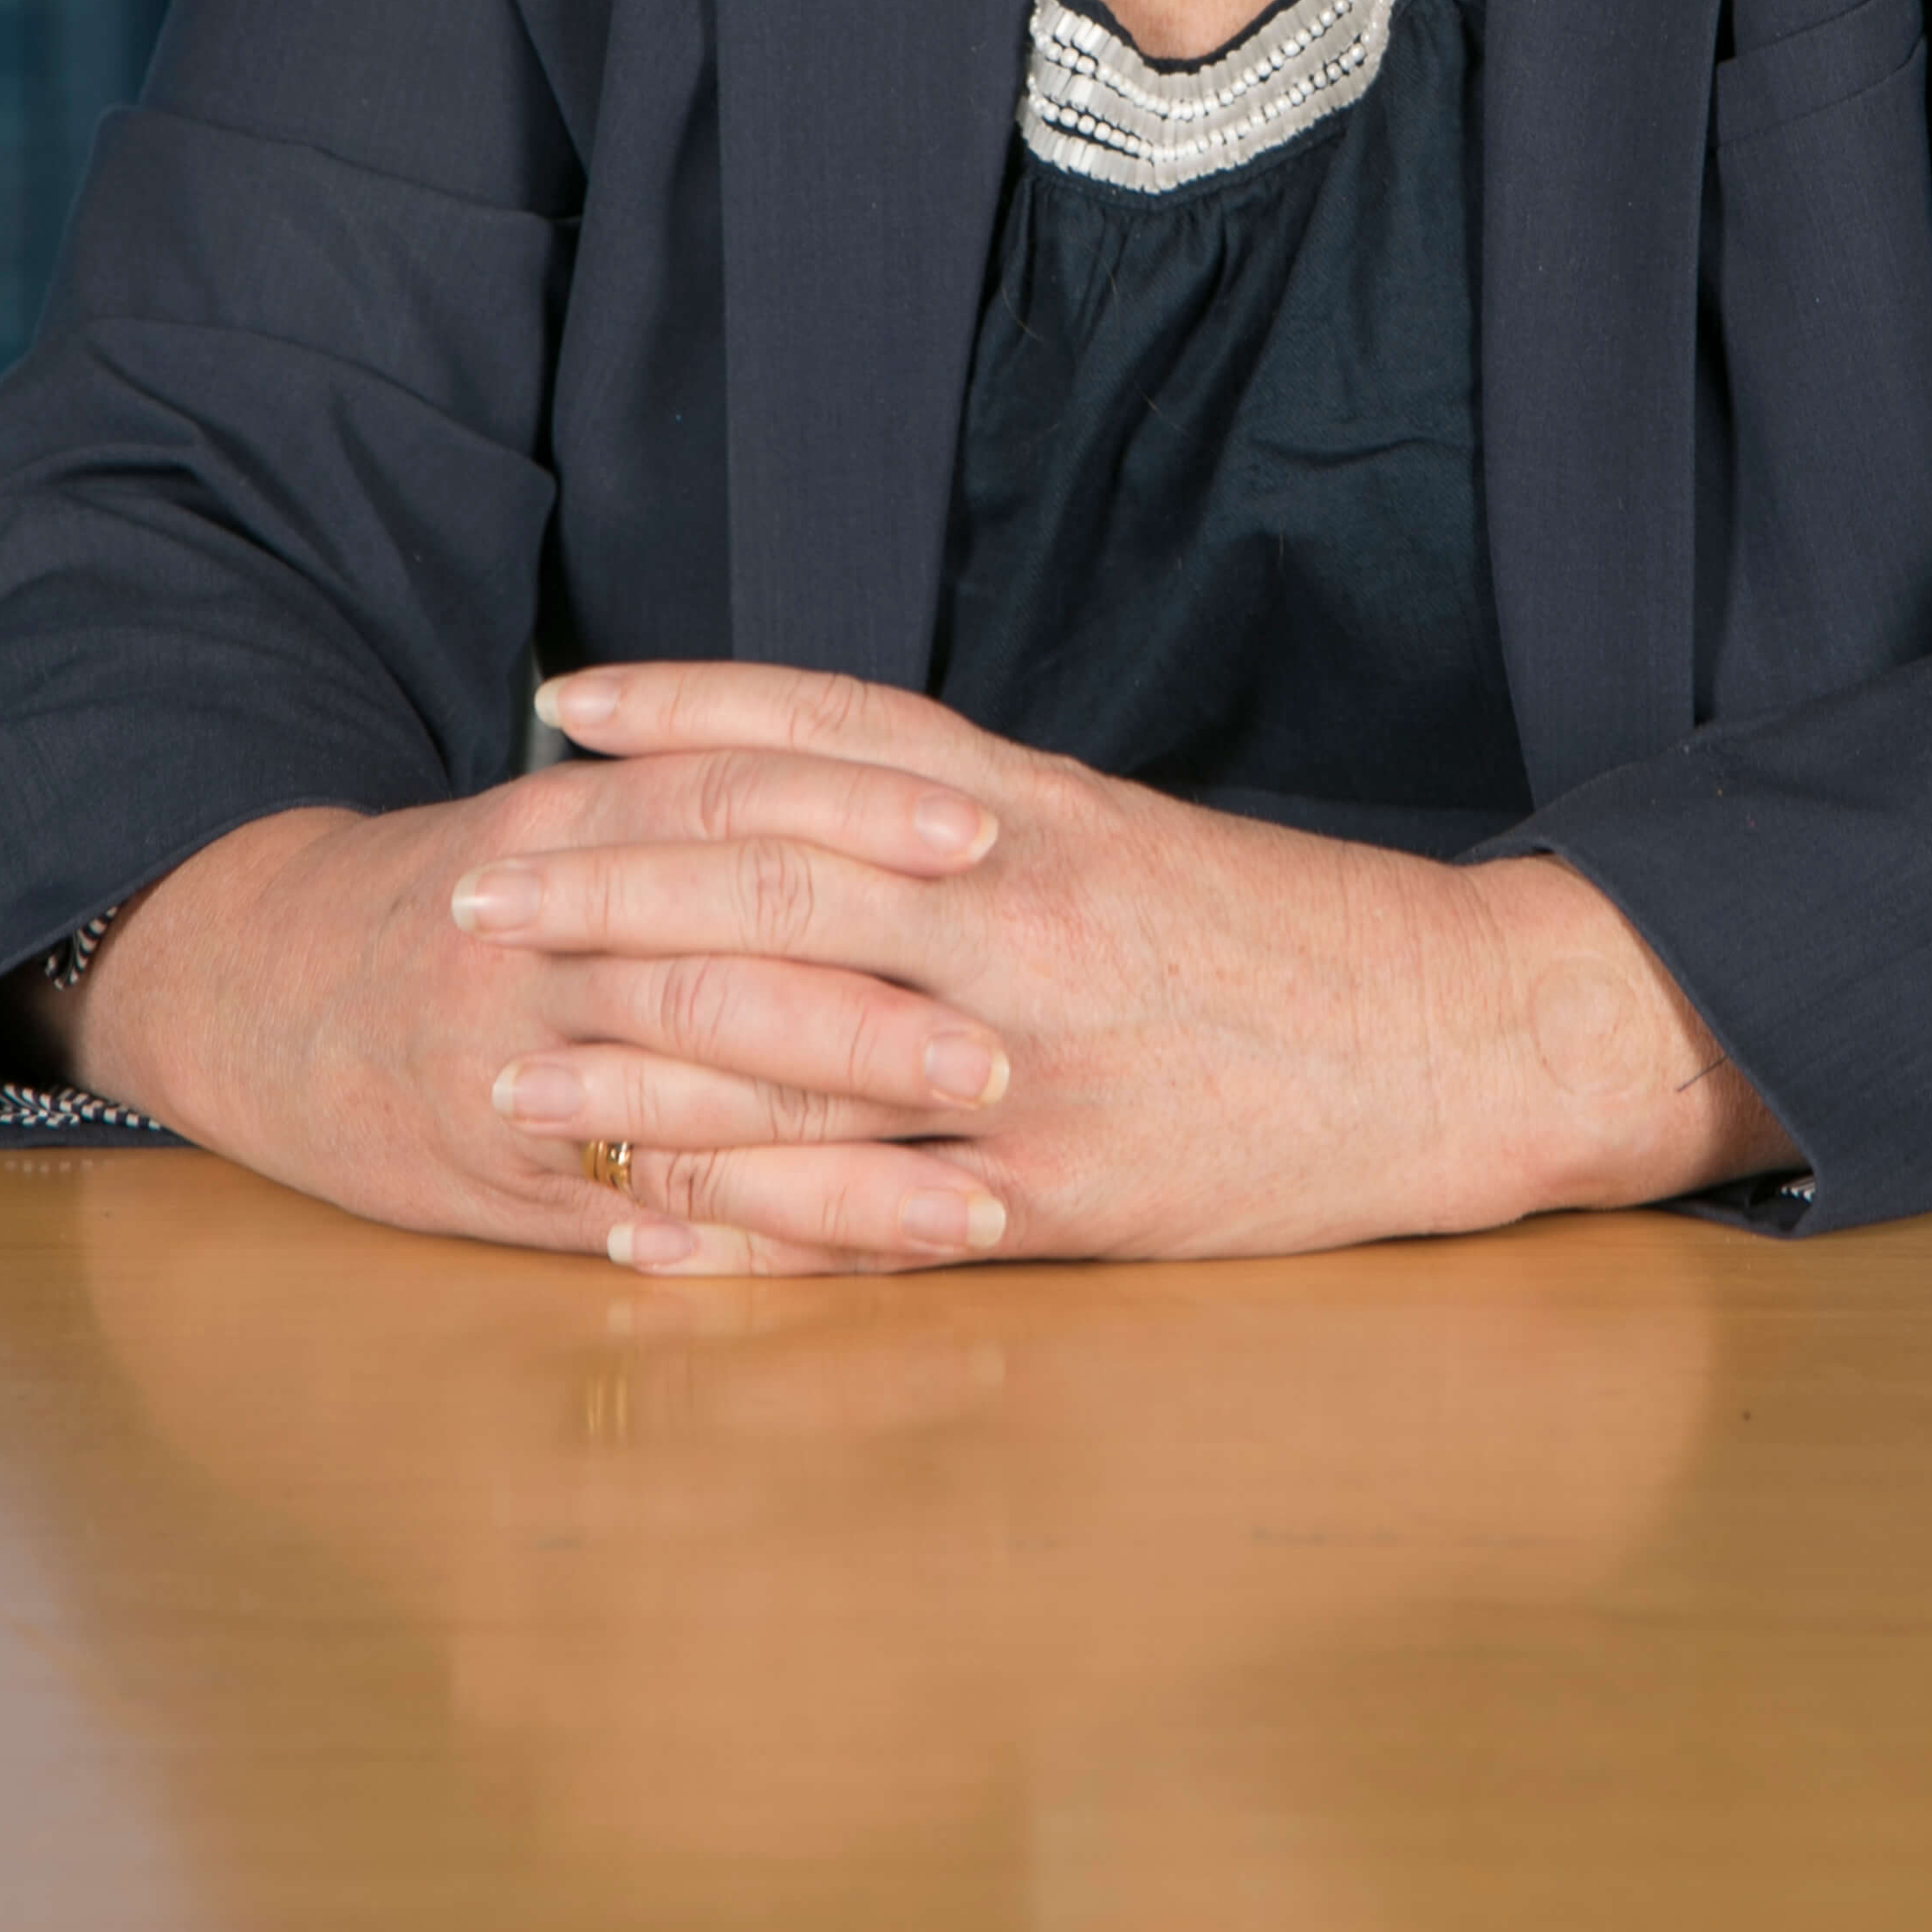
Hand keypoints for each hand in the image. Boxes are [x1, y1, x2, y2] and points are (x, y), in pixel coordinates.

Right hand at [40, 721, 1024, 1266]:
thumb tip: (919, 776)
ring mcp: (516, 1061)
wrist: (264, 984)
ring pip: (693, 1110)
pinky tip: (853, 1272)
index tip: (988, 832)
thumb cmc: (473, 893)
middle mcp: (545, 933)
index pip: (737, 794)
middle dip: (870, 1013)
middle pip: (723, 963)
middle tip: (1003, 1052)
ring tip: (974, 1192)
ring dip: (841, 1163)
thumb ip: (713, 796)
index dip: (862, 809)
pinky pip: (647, 1215)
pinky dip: (755, 1247)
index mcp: (577, 818)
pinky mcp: (503, 1181)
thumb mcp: (573, 809)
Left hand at [457, 660, 1788, 1277]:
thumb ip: (973, 816)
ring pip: (800, 1057)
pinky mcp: (1063, 1199)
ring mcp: (1038, 1065)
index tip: (562, 700)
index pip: (833, 734)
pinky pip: (869, 1217)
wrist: (1457, 1036)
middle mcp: (1027, 918)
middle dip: (610, 885)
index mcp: (1042, 813)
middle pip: (778, 884)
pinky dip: (744, 1227)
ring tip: (504, 1073)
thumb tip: (812, 792)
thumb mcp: (1121, 833)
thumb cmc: (1275, 934)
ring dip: (635, 1070)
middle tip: (474, 885)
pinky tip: (639, 1231)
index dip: (690, 707)